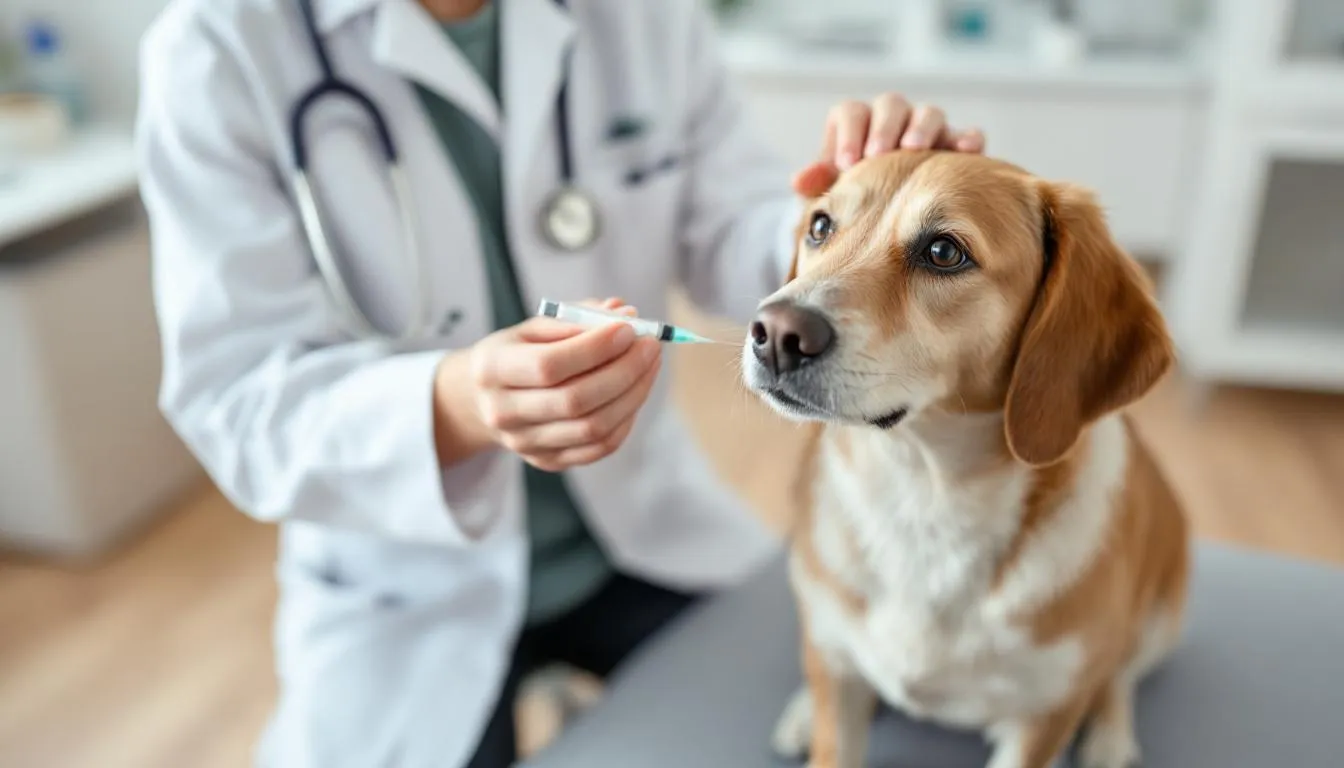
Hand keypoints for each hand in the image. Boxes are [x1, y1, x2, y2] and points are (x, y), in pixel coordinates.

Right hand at [434, 298, 661, 471]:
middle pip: (575, 400)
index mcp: (493, 369)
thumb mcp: (534, 327)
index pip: (549, 365)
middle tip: (650, 346)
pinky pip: (599, 447)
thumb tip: (624, 313)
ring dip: (633, 394)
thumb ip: (578, 317)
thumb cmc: (517, 354)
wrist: (484, 400)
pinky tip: (635, 392)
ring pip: (593, 428)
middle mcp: (503, 412)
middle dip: (623, 371)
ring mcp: (525, 443)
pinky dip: (626, 418)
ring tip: (650, 365)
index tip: (629, 329)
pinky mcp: (548, 461)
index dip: (594, 348)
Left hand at [792, 93, 985, 196]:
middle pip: (890, 105)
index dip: (849, 134)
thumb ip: (818, 184)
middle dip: (884, 127)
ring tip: (914, 150)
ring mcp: (926, 130)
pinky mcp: (954, 145)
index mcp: (858, 124)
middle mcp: (893, 120)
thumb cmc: (856, 197)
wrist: (888, 216)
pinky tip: (966, 152)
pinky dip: (967, 138)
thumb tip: (799, 181)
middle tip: (877, 154)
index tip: (847, 163)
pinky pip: (966, 133)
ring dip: (922, 128)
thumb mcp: (832, 193)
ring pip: (928, 113)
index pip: (851, 113)